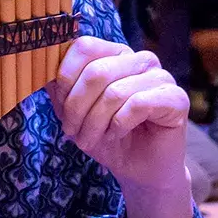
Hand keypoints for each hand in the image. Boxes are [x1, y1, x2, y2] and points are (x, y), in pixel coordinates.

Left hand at [49, 36, 190, 194]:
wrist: (138, 170)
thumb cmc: (105, 136)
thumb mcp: (73, 110)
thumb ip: (58, 86)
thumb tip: (41, 67)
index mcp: (115, 54)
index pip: (84, 46)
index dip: (65, 78)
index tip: (61, 107)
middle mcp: (139, 59)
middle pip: (96, 71)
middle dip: (76, 107)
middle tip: (71, 131)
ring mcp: (161, 76)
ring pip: (114, 92)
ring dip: (94, 123)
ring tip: (89, 140)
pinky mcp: (176, 98)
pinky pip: (138, 104)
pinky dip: (118, 125)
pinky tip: (116, 135)